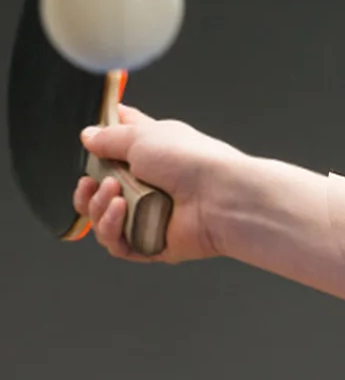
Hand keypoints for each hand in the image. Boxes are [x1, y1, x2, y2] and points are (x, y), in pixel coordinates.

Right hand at [73, 104, 242, 264]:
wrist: (221, 196)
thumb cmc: (192, 161)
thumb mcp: (142, 136)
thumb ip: (110, 137)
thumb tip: (88, 135)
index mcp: (152, 154)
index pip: (120, 146)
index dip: (101, 144)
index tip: (90, 142)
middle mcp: (150, 185)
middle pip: (101, 191)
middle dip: (88, 188)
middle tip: (93, 180)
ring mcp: (150, 215)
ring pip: (102, 219)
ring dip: (98, 207)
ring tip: (112, 193)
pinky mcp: (152, 244)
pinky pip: (118, 243)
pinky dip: (111, 227)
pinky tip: (119, 211)